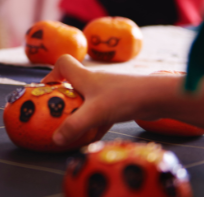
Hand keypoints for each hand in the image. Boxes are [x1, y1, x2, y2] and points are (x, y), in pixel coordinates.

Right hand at [42, 55, 157, 146]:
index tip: (46, 90)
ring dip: (80, 112)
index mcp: (84, 77)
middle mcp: (95, 81)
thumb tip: (55, 139)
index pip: (63, 63)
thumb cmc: (123, 98)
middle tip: (56, 114)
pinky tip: (93, 139)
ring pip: (88, 100)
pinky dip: (95, 124)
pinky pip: (102, 113)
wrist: (157, 97)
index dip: (52, 73)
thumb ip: (74, 126)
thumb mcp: (94, 114)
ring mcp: (108, 92)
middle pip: (74, 84)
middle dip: (64, 98)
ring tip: (72, 129)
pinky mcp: (120, 103)